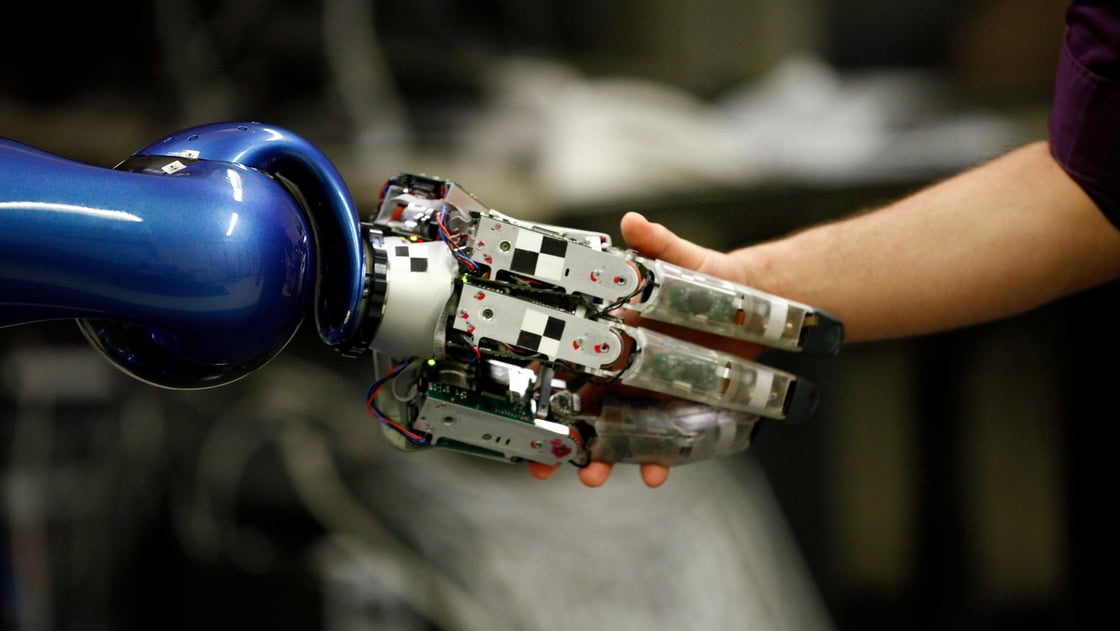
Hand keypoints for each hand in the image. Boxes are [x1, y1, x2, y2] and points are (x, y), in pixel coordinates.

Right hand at [529, 212, 763, 487]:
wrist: (754, 299)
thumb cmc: (709, 276)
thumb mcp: (680, 258)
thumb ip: (656, 243)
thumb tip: (633, 221)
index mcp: (612, 332)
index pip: (567, 361)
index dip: (541, 385)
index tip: (523, 406)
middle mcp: (623, 366)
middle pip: (581, 407)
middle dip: (559, 437)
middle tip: (541, 466)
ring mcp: (648, 391)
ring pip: (615, 431)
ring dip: (601, 457)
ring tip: (592, 476)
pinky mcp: (678, 407)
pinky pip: (662, 439)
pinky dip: (657, 459)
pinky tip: (655, 474)